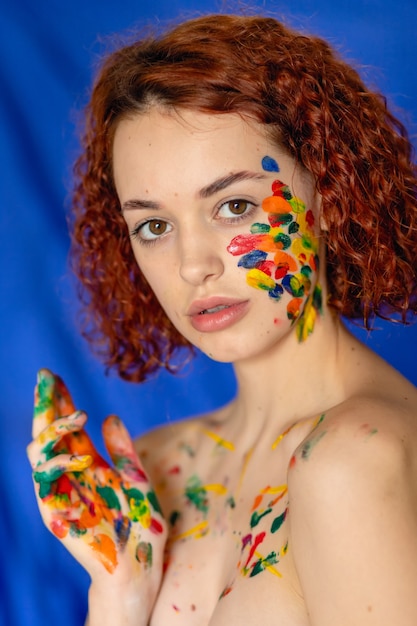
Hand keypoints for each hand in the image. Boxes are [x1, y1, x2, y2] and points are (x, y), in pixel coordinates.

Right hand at [27, 369, 166, 600]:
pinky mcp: (57, 514)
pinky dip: (59, 467)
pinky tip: (80, 455)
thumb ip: (122, 450)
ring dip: (53, 430)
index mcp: (87, 463)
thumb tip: (110, 416)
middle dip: (46, 404)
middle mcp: (69, 475)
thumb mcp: (135, 478)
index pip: (67, 426)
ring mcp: (60, 493)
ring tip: (76, 413)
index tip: (54, 375)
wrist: (138, 566)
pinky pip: (47, 485)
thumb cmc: (138, 523)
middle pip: (49, 432)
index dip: (60, 401)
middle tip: (45, 376)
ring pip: (40, 453)